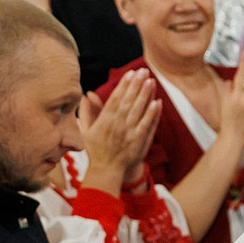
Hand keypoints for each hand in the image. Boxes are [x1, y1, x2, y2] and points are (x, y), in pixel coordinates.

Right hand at [79, 69, 160, 195]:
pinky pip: (146, 126)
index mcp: (104, 121)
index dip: (124, 85)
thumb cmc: (96, 149)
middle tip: (143, 71)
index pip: (115, 99)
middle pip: (128, 101)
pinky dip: (152, 114)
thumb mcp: (86, 130)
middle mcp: (117, 125)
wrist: (106, 171)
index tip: (130, 73)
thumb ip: (87, 112)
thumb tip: (87, 94)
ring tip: (151, 81)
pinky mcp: (138, 142)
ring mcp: (128, 134)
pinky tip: (157, 102)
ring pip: (138, 111)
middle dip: (136, 85)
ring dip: (145, 95)